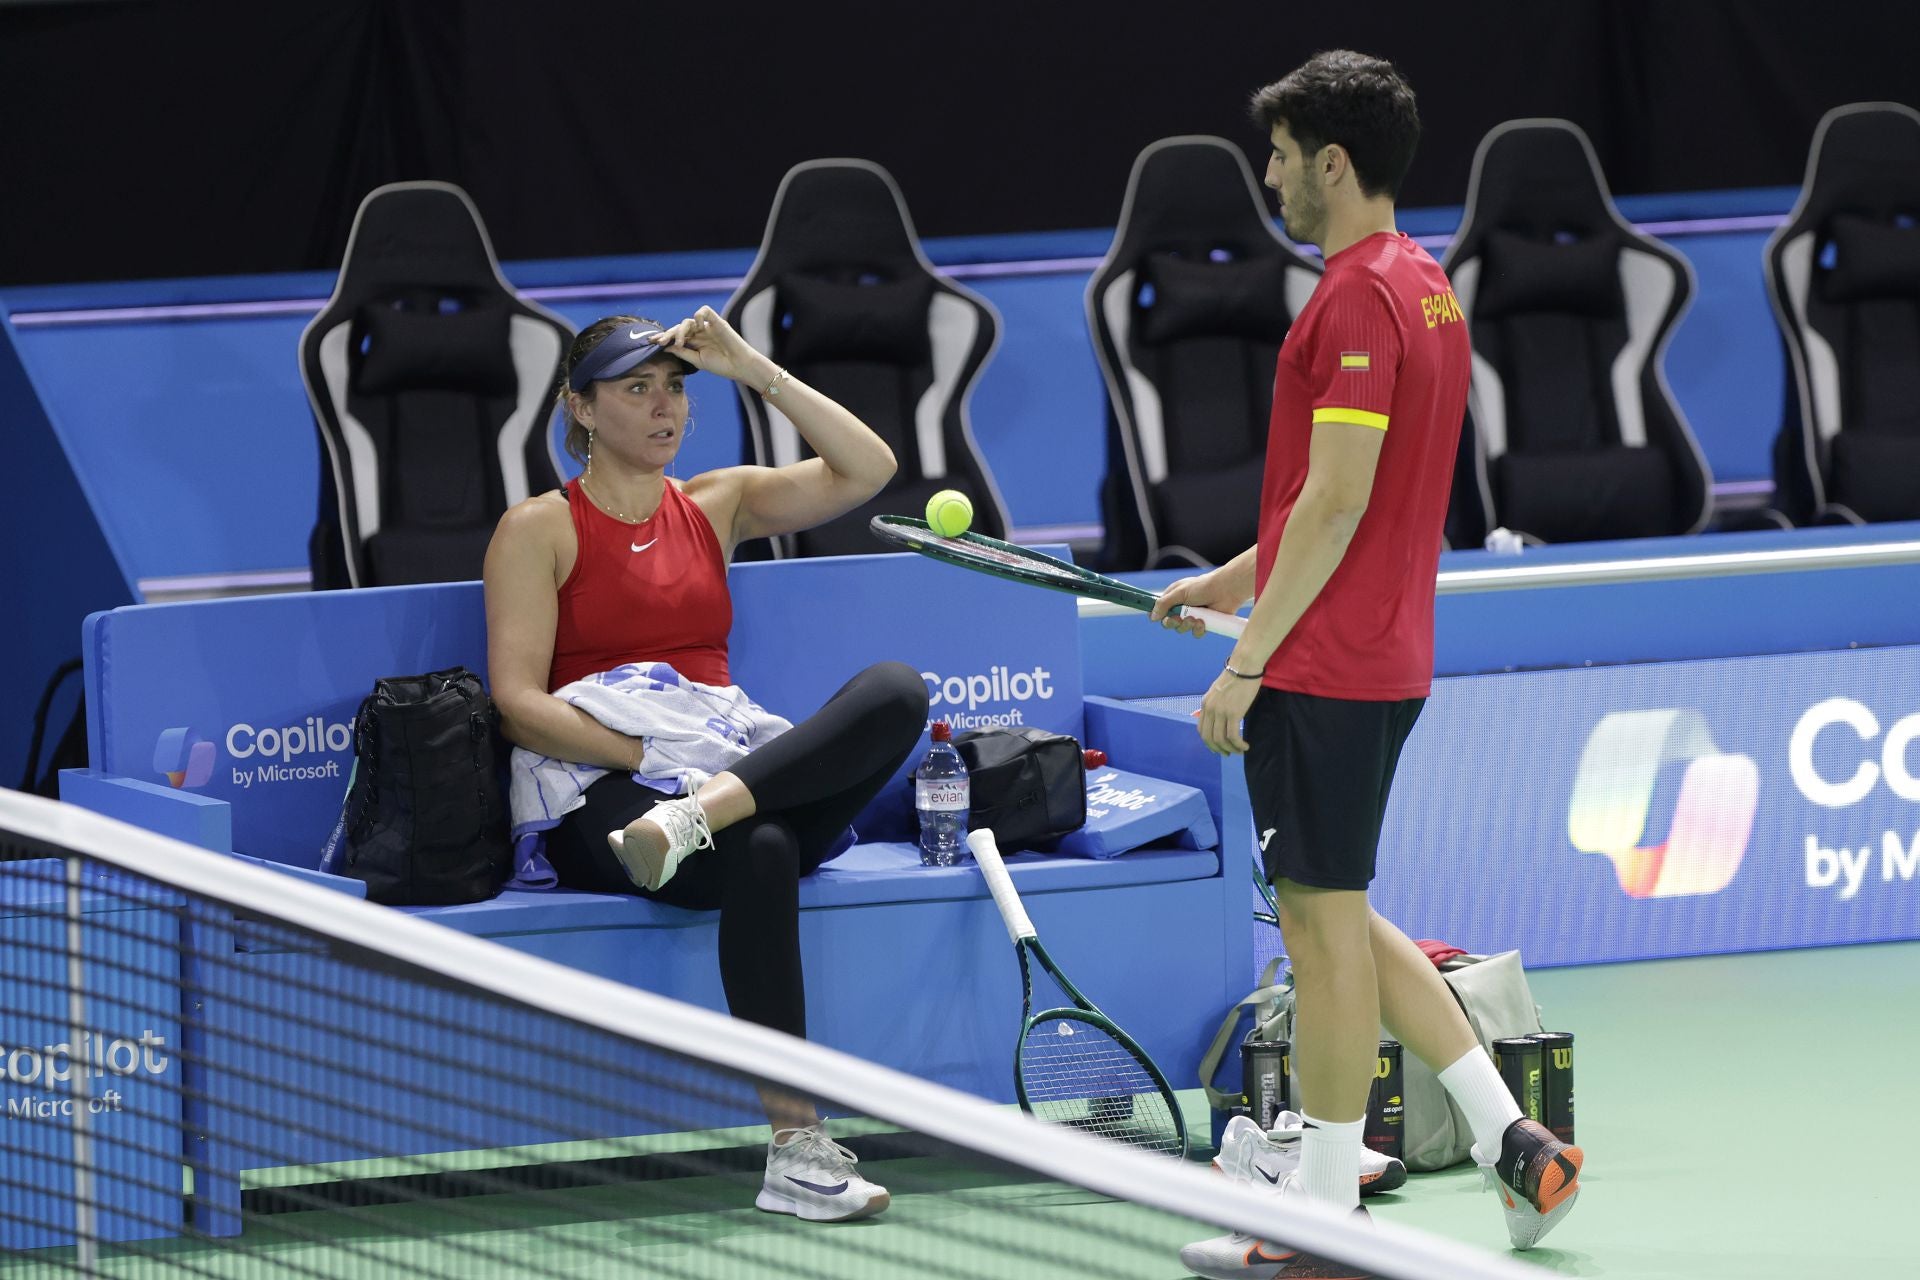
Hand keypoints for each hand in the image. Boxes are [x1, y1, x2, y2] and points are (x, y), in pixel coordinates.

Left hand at [643, 306, 772, 385]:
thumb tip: (665, 348)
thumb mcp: (697, 360)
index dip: (664, 338)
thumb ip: (682, 352)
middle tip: (659, 341)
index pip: (676, 337)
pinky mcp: (716, 322)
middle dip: (667, 334)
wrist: (739, 366)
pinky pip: (704, 311)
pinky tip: (696, 327)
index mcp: (694, 343)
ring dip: (680, 331)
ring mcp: (707, 327)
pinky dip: (698, 316)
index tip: (652, 343)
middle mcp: (699, 333)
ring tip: (680, 342)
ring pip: (688, 321)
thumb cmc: (721, 365)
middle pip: (678, 328)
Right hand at [1150, 572, 1241, 637]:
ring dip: (1186, 626)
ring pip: (1182, 629)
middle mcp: (1182, 608)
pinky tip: (1203, 622)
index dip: (1157, 615)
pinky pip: (1196, 633)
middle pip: (1168, 622)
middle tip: (1178, 619)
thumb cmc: (1203, 586)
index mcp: (1174, 597)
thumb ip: (1164, 604)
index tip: (1156, 618)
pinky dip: (1198, 629)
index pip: (1159, 609)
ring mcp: (1193, 616)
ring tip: (1195, 618)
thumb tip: (1152, 617)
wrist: (1226, 590)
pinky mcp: (1204, 624)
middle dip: (1172, 623)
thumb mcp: (1180, 592)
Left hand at [1197, 667, 1259, 754]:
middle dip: (1218, 749)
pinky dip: (1238, 744)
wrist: (1244, 666)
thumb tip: (1219, 717)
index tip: (1218, 748)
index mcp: (1205, 704)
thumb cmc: (1236, 677)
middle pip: (1209, 738)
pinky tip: (1245, 746)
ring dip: (1231, 749)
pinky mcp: (1233, 713)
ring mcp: (1220, 712)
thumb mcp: (1218, 691)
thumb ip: (1216, 704)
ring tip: (1240, 750)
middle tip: (1229, 753)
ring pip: (1221, 740)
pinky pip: (1233, 736)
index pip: (1201, 730)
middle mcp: (1210, 709)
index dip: (1209, 743)